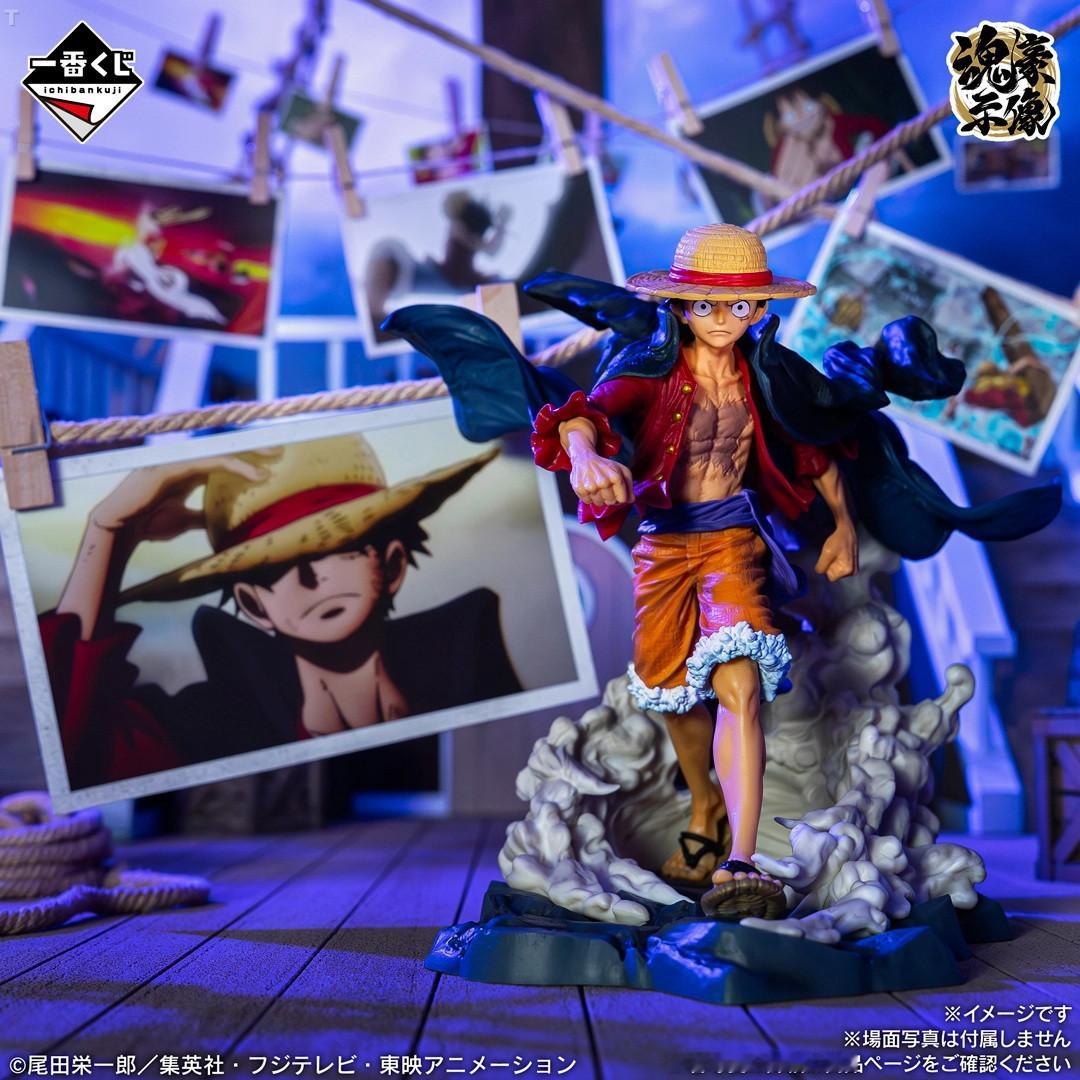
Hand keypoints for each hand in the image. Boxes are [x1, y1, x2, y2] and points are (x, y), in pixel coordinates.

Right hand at [91, 452, 273, 544]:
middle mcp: (185, 462)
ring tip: (271, 459)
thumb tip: (222, 523)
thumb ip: (202, 516)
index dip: (244, 460)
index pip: (222, 459)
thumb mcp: (184, 520)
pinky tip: (253, 474)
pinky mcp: (172, 465)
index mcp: (188, 472)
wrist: (120, 529)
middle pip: (223, 449)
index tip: (270, 464)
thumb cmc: (149, 524)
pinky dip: (234, 466)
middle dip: (250, 448)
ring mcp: (178, 461)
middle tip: (278, 451)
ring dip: (247, 454)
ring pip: (219, 451)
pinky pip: (209, 461)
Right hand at [569, 449, 632, 506]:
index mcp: (616, 477)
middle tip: (605, 487)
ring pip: (599, 503)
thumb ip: (629, 486)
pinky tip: (589, 487)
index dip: (620, 496)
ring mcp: (590, 486)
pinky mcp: (579, 489)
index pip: (622, 499)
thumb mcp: (621, 470)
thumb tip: (631, 500)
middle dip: (609, 497)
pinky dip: (589, 496)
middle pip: (610, 502)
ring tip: (596, 486)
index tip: (616, 490)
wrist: (584, 458)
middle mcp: (603, 482)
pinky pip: (587, 502)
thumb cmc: (605, 466)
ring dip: (598, 497)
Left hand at [814, 524, 858, 581]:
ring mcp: (854, 568)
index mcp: (848, 570)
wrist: (846, 531)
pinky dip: (837, 561)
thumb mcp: (826, 553)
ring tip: (836, 553)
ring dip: (833, 563)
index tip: (830, 557)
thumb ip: (821, 566)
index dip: (827, 567)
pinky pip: (840, 566)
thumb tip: (819, 572)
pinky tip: (839, 553)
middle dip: (831, 565)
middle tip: (833, 554)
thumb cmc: (837, 541)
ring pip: (836, 570)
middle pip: (834, 574)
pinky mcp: (853, 564)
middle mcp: (853, 572)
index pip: (831, 577)